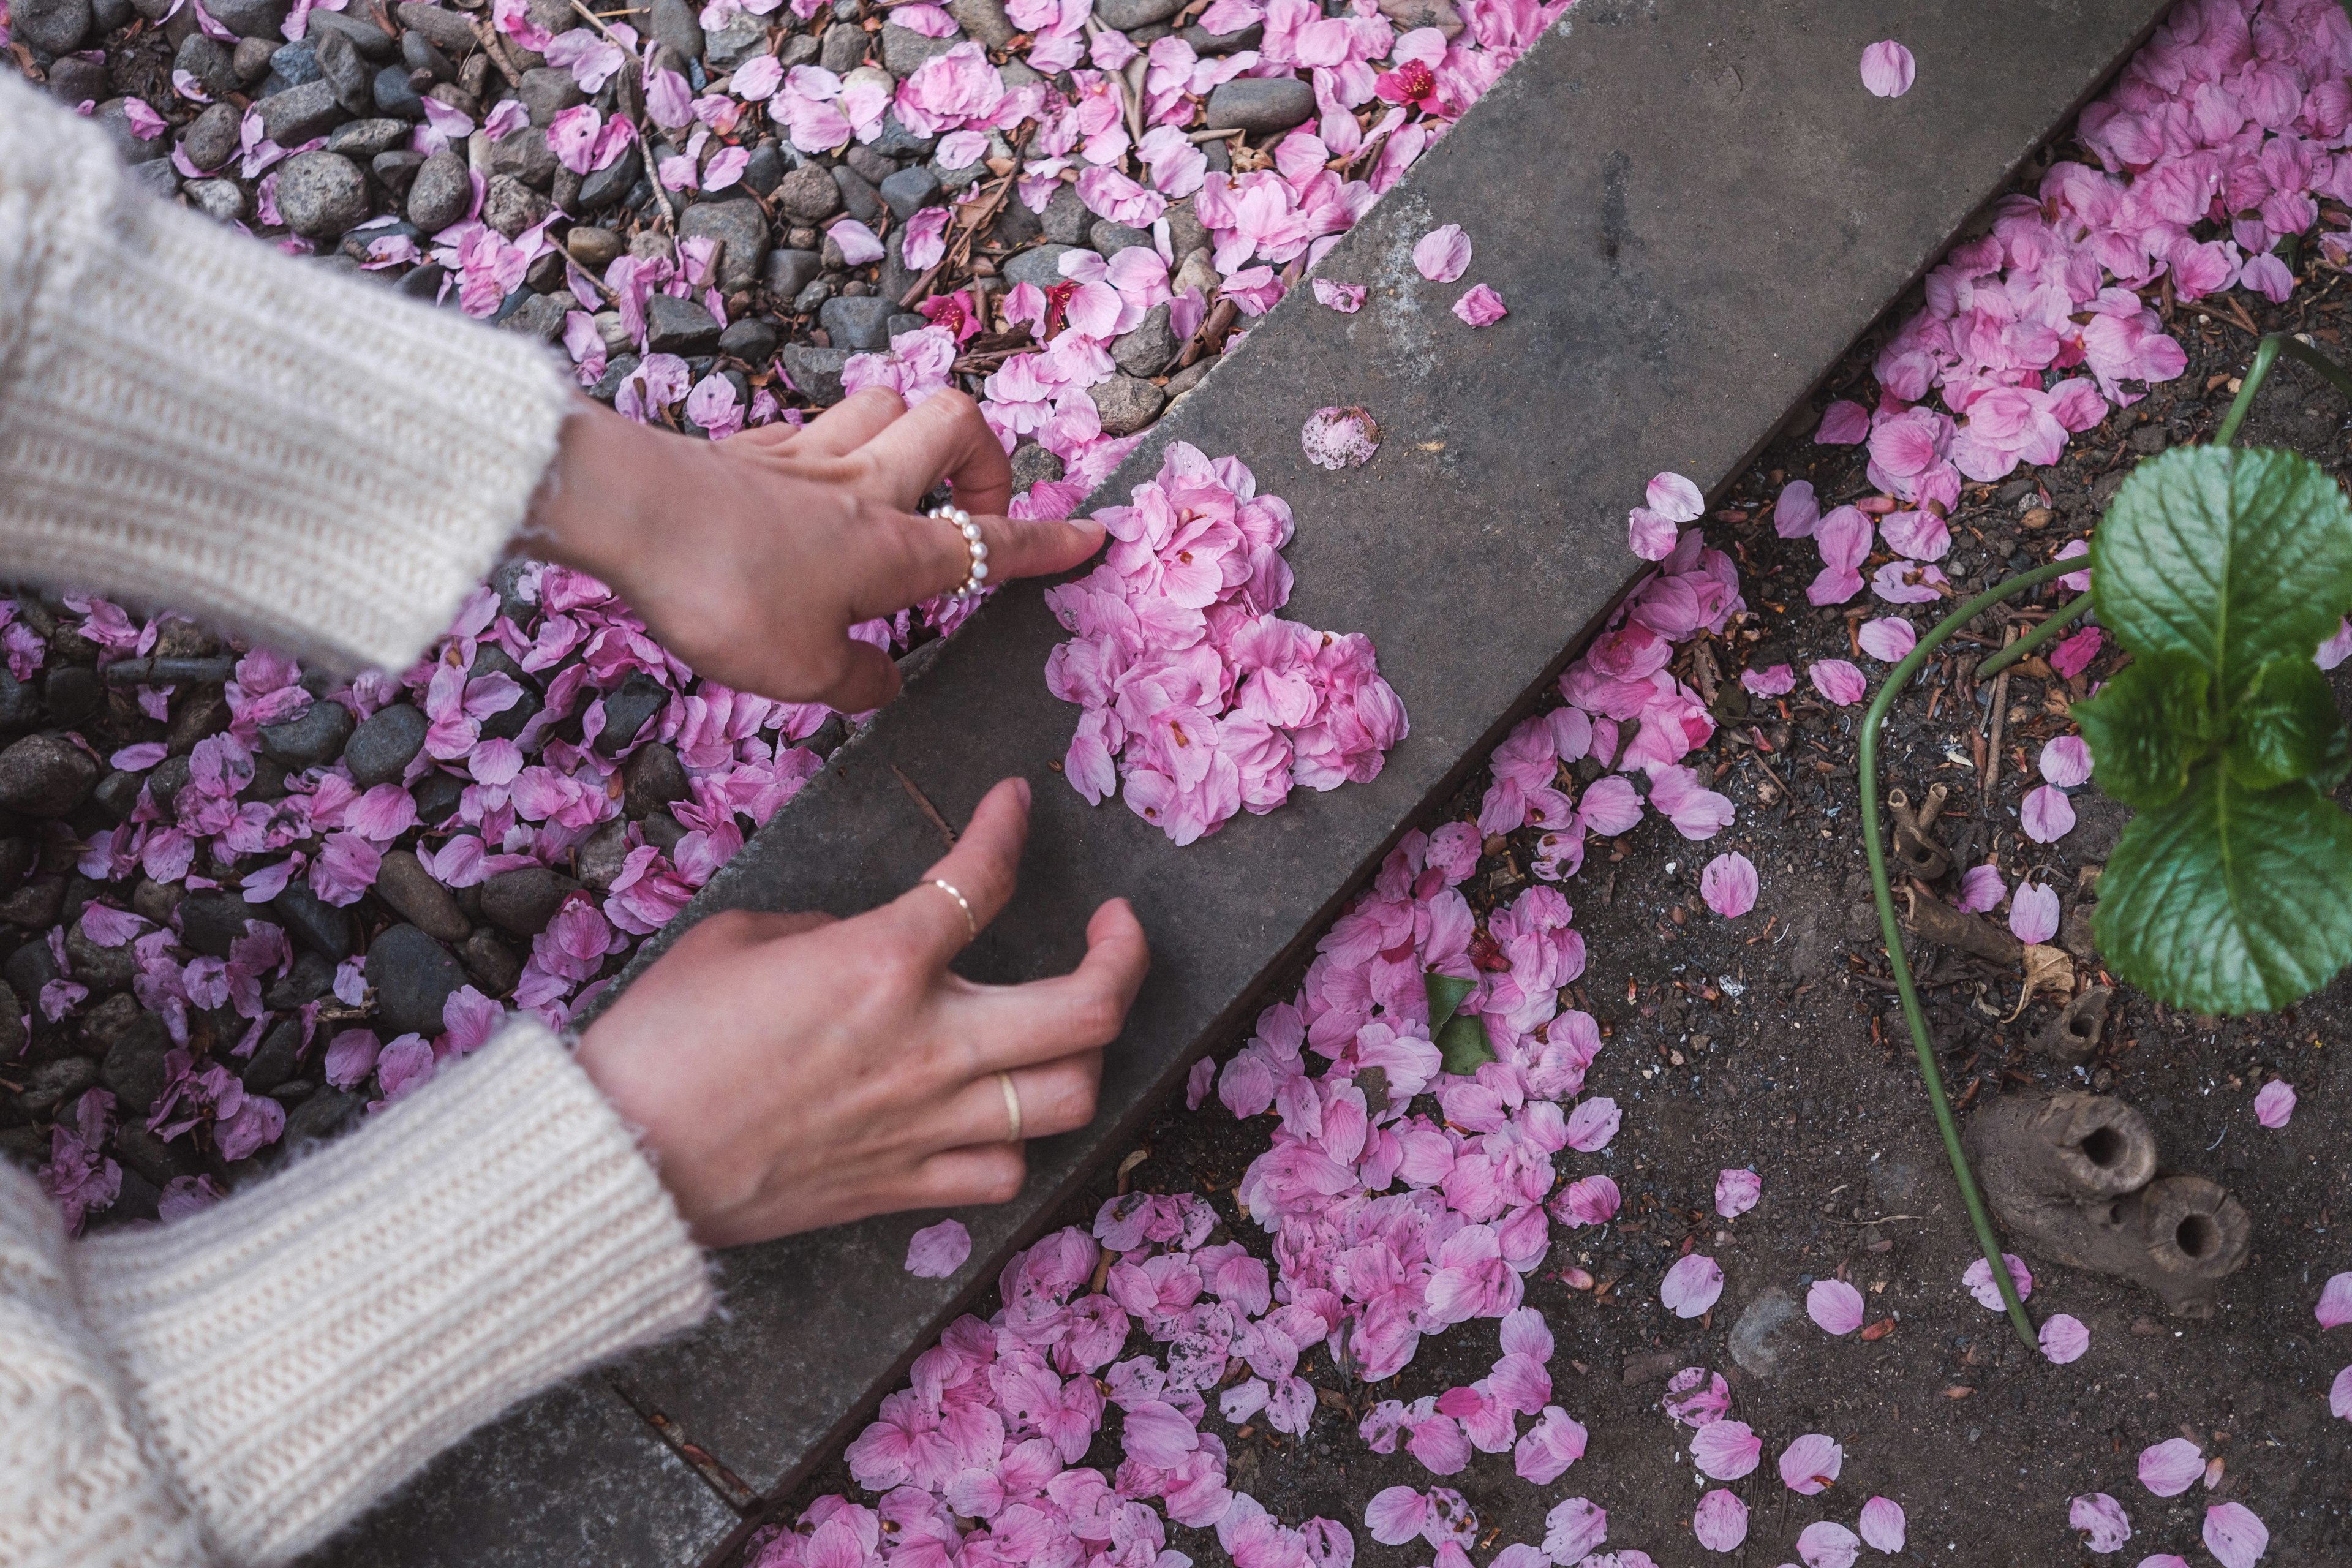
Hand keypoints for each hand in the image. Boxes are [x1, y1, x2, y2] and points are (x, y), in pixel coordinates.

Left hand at [525, 388, 1104, 711]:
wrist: (627, 513)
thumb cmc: (725, 596)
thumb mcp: (800, 673)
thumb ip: (856, 680)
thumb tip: (885, 682)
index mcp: (894, 549)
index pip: (993, 544)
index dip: (1049, 544)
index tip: (1091, 535)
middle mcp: (863, 488)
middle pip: (956, 427)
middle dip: (985, 461)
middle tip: (972, 508)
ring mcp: (806, 457)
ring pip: (886, 402)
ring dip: (907, 433)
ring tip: (896, 481)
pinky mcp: (750, 448)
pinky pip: (812, 427)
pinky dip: (828, 450)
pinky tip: (804, 489)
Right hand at [575, 778, 1148, 1246]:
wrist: (619, 1159)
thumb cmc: (661, 1041)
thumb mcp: (738, 940)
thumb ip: (826, 932)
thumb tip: (863, 946)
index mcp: (881, 963)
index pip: (982, 878)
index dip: (1007, 828)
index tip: (1014, 808)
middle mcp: (926, 1044)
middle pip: (1088, 1006)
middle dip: (1124, 955)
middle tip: (1116, 928)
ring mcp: (925, 1122)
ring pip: (1071, 1096)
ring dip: (1087, 1053)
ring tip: (1073, 1024)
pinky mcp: (903, 1186)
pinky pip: (1003, 1172)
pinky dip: (1018, 1142)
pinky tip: (1005, 1113)